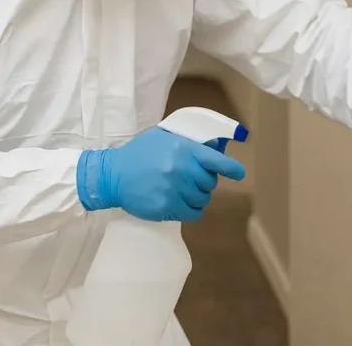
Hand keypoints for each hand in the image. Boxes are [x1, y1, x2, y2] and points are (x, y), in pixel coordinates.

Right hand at [76, 127, 245, 221]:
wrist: (112, 175)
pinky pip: (193, 213)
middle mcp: (182, 169)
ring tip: (184, 192)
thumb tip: (215, 146)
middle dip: (205, 182)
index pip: (215, 160)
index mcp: (183, 149)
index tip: (239, 173)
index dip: (231, 168)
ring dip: (198, 197)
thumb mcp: (163, 137)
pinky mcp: (166, 207)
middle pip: (210, 182)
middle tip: (192, 180)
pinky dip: (192, 210)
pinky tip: (183, 204)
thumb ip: (188, 142)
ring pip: (203, 199)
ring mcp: (174, 189)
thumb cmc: (139, 153)